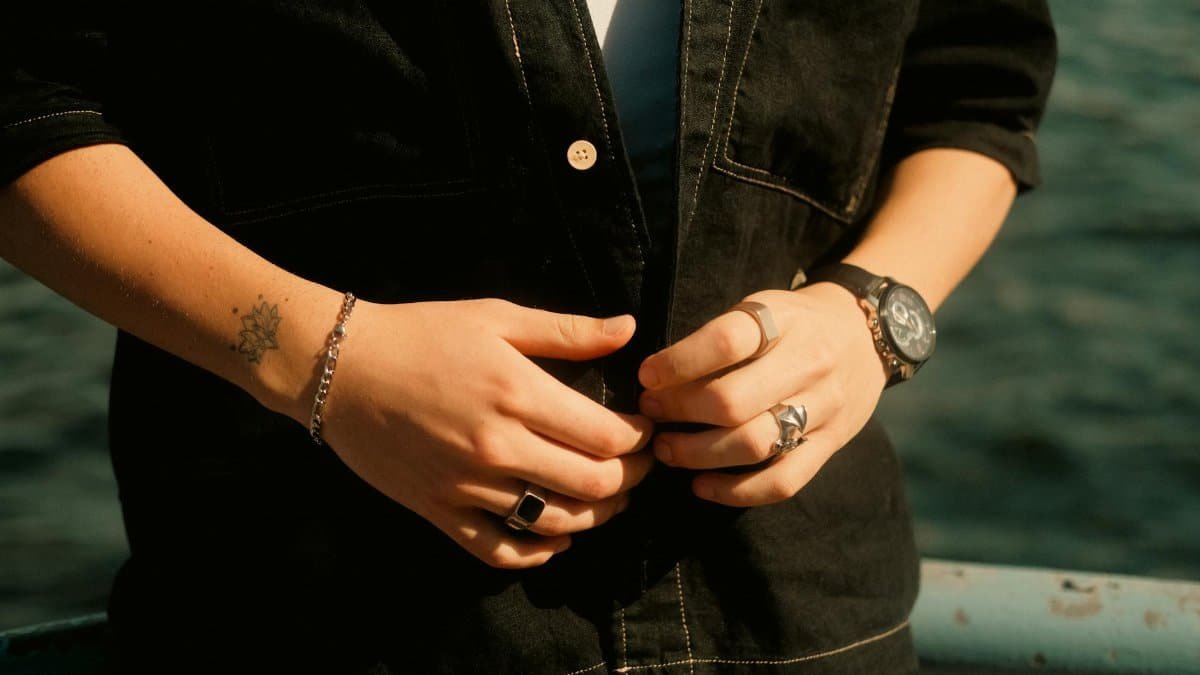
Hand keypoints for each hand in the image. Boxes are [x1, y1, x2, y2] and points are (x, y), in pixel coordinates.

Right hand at [310, 298, 655, 568]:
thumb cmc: (422, 334)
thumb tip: (628, 328)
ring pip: (555, 523)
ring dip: (595, 517)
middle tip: (638, 466)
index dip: (641, 440)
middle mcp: (498, 446)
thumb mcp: (496, 318)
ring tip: (608, 499)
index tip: (645, 430)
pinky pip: (499, 551)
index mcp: (518, 393)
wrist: (341, 368)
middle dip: (631, 479)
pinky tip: (557, 539)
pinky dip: (537, 553)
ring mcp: (467, 485)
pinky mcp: (439, 511)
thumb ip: (566, 330)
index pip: (607, 437)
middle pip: (593, 485)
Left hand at [636, 284, 887, 506]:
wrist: (866, 335)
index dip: (678, 362)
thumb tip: (655, 377)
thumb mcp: (762, 308)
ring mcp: (824, 409)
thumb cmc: (793, 324)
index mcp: (785, 320)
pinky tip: (701, 485)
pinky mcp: (830, 445)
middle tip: (651, 415)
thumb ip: (719, 337)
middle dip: (679, 412)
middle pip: (734, 401)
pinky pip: (783, 481)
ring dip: (698, 454)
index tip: (647, 377)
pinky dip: (736, 491)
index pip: (727, 341)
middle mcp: (809, 364)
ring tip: (666, 450)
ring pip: (754, 444)